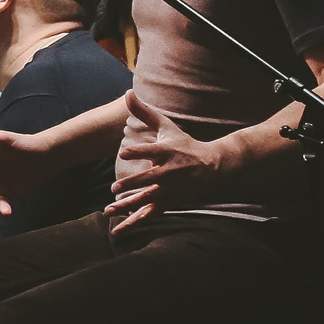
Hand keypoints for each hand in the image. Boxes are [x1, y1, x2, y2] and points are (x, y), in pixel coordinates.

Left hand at [107, 93, 228, 233]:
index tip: (124, 152)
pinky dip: (133, 222)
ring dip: (129, 205)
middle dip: (133, 184)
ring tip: (110, 208)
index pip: (151, 152)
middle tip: (115, 187)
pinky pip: (148, 214)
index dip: (138, 152)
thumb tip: (127, 93)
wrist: (213, 167)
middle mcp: (168, 172)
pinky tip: (118, 230)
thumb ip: (145, 113)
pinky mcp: (168, 202)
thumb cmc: (185, 145)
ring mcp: (169, 189)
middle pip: (149, 179)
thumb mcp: (167, 128)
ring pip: (147, 200)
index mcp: (167, 152)